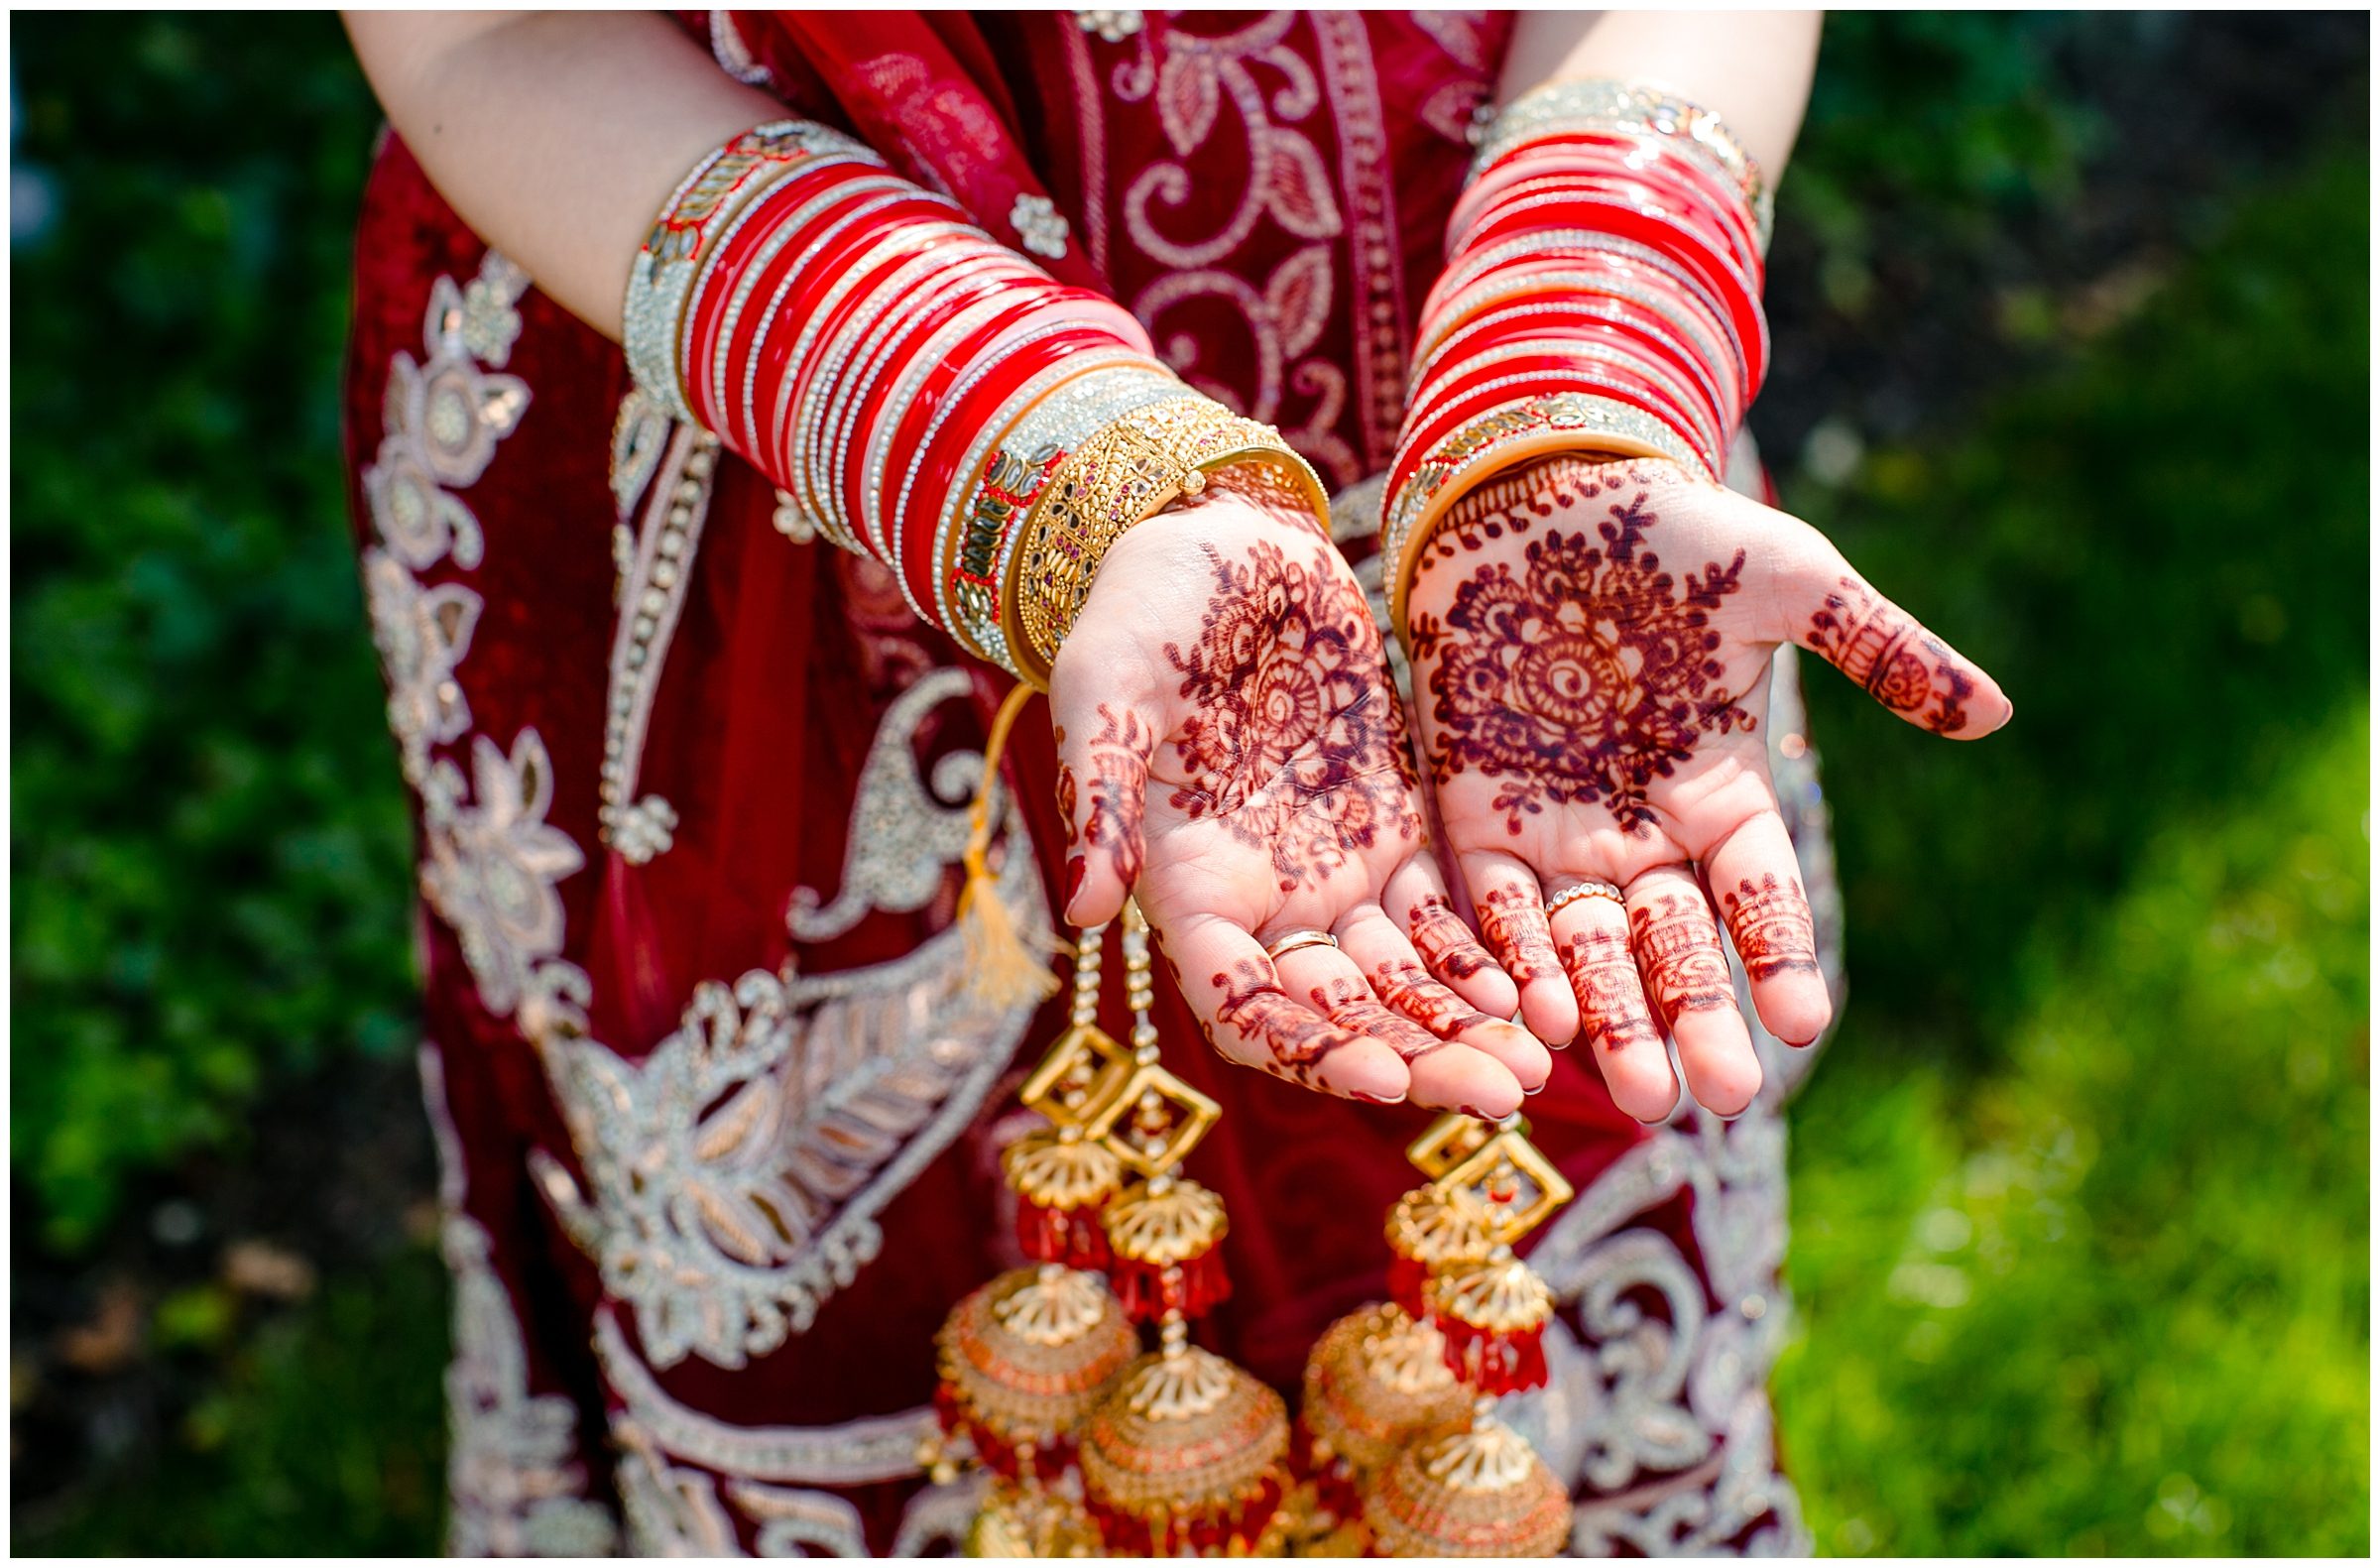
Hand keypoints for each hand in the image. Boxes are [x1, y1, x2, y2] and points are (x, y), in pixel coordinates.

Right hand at [1050, 471, 1551, 1115]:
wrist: (1217, 542)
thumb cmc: (1143, 613)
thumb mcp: (1105, 689)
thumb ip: (1097, 796)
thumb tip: (1084, 909)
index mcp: (1188, 891)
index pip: (1248, 1006)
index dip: (1311, 1049)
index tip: (1384, 1077)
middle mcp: (1262, 903)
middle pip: (1340, 1013)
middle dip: (1417, 1057)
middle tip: (1501, 1094)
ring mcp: (1330, 870)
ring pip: (1400, 979)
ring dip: (1460, 1027)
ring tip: (1535, 1065)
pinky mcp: (1388, 826)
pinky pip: (1439, 914)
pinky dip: (1479, 958)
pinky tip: (1535, 989)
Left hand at [1406, 456, 2010, 1120]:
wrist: (1542, 487)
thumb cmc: (1677, 529)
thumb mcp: (1791, 585)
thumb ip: (1880, 652)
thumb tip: (1997, 714)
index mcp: (1721, 790)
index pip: (1759, 895)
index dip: (1781, 956)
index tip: (1808, 1023)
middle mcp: (1640, 829)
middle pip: (1673, 946)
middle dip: (1696, 1019)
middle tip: (1722, 1095)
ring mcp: (1555, 828)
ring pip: (1586, 946)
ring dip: (1611, 1016)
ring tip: (1637, 1090)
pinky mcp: (1475, 811)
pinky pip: (1493, 902)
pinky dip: (1514, 956)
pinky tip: (1535, 1014)